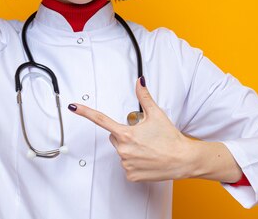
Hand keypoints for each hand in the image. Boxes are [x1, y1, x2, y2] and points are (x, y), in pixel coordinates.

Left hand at [69, 77, 198, 181]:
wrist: (183, 159)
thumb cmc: (170, 138)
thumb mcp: (156, 114)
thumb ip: (144, 97)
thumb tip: (139, 82)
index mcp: (126, 134)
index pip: (100, 120)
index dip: (85, 112)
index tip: (74, 107)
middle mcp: (123, 150)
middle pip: (115, 138)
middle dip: (125, 135)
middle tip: (143, 136)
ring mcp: (126, 164)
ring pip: (122, 152)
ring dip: (132, 150)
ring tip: (149, 149)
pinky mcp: (131, 176)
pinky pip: (128, 166)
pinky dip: (136, 163)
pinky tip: (148, 160)